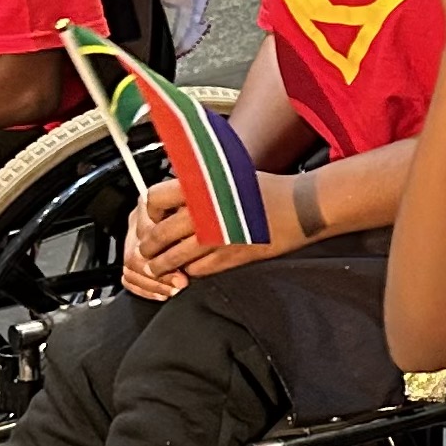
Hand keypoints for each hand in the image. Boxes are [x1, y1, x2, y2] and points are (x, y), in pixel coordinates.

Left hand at [126, 173, 302, 294]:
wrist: (298, 207)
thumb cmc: (264, 189)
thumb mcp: (224, 174)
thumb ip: (196, 186)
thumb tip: (170, 197)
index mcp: (201, 186)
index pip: (154, 200)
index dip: (149, 212)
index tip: (152, 218)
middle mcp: (205, 211)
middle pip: (159, 234)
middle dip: (149, 246)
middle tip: (147, 250)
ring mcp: (217, 237)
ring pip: (174, 258)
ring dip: (162, 265)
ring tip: (157, 267)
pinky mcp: (230, 257)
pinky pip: (197, 269)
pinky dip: (189, 271)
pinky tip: (187, 269)